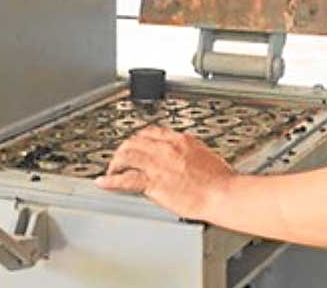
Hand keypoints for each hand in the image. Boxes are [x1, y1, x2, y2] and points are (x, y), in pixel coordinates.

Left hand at [96, 127, 234, 219]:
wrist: (222, 194)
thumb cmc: (220, 180)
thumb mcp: (204, 155)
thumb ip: (189, 152)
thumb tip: (184, 155)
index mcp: (179, 140)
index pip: (151, 132)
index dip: (138, 139)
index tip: (134, 144)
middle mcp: (166, 148)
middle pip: (134, 141)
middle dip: (123, 149)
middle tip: (119, 158)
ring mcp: (158, 165)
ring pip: (126, 155)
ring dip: (115, 162)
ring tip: (111, 170)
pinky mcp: (154, 183)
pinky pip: (125, 179)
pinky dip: (111, 180)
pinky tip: (103, 182)